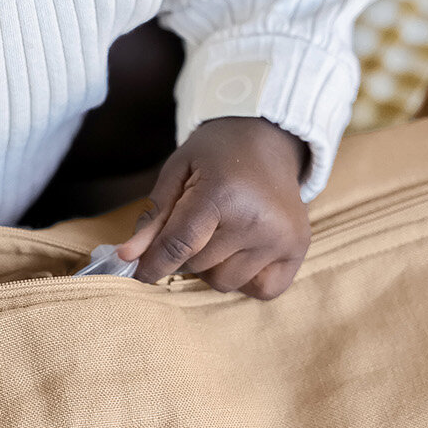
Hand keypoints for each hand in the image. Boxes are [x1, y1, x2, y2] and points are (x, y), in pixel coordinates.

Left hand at [116, 116, 310, 294]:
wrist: (269, 137)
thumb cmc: (216, 154)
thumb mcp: (177, 172)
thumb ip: (154, 216)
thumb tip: (128, 257)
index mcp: (222, 194)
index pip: (179, 246)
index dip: (153, 264)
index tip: (138, 272)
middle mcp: (256, 219)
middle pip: (199, 266)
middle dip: (186, 253)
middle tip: (196, 224)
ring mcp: (282, 236)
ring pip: (225, 282)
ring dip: (214, 266)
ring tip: (222, 233)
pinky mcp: (299, 248)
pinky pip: (263, 290)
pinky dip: (246, 279)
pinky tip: (244, 251)